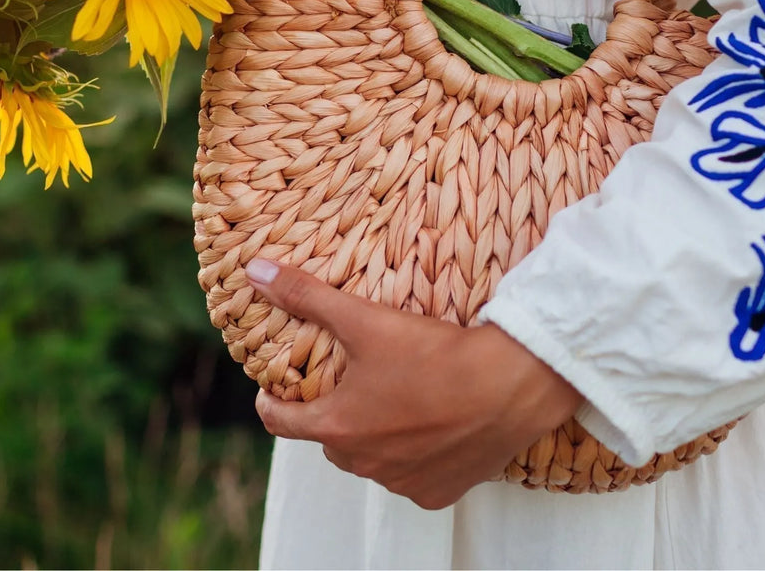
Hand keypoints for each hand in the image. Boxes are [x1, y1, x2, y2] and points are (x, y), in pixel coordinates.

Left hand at [245, 259, 582, 509]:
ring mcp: (403, 483)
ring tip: (394, 398)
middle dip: (332, 414)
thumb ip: (306, 295)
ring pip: (372, 459)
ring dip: (374, 435)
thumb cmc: (434, 355)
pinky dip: (413, 454)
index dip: (272, 404)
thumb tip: (255, 271)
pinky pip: (412, 475)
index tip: (272, 391)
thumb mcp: (363, 319)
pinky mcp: (440, 492)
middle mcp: (365, 465)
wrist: (509, 386)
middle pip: (331, 440)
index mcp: (338, 428)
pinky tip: (430, 423)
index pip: (281, 424)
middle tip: (348, 382)